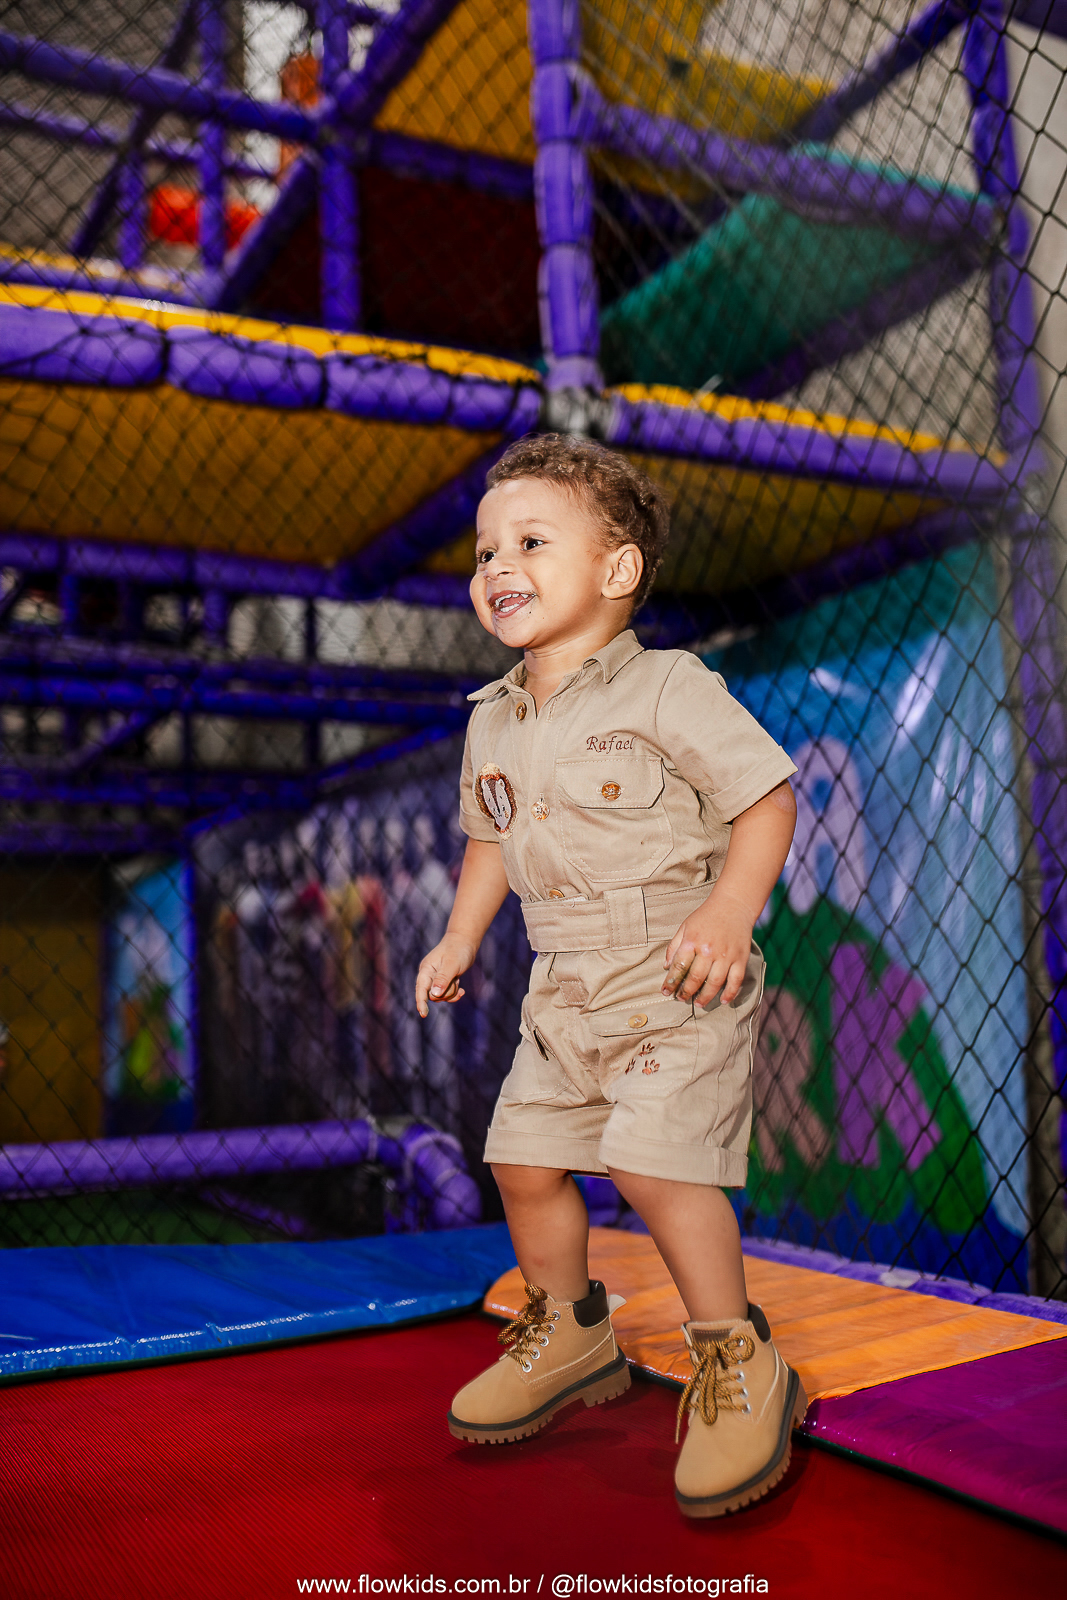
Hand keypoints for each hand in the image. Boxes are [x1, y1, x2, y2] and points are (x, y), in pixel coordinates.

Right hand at [415, 933, 477, 1017]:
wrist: (465, 941)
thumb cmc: (458, 950)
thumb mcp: (452, 964)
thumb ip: (443, 979)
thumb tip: (434, 995)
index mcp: (426, 970)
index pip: (421, 989)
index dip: (421, 1002)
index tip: (424, 1014)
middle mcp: (429, 975)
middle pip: (433, 995)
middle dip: (446, 993)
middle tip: (454, 980)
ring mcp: (436, 979)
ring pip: (441, 996)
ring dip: (451, 992)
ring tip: (458, 980)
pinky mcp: (444, 981)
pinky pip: (447, 994)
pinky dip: (455, 993)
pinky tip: (462, 990)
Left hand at [662, 888, 754, 1006]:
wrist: (733, 905)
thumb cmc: (706, 916)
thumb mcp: (685, 927)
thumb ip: (674, 946)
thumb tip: (666, 967)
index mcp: (692, 941)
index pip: (678, 967)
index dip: (671, 982)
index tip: (666, 992)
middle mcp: (708, 949)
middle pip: (696, 978)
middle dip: (686, 992)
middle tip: (681, 999)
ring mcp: (726, 955)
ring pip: (715, 983)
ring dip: (705, 997)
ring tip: (698, 1004)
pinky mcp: (741, 958)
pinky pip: (736, 980)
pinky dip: (730, 993)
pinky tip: (723, 1000)